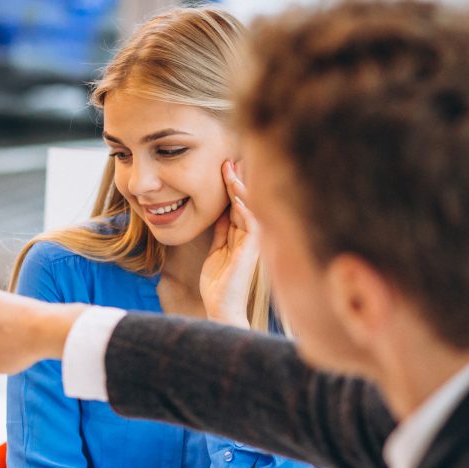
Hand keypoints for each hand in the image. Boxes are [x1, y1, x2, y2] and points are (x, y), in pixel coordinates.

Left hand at [200, 160, 261, 326]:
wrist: (221, 308)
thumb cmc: (219, 284)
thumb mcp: (216, 251)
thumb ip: (220, 233)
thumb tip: (219, 212)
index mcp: (242, 236)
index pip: (239, 204)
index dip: (232, 186)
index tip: (225, 166)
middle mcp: (250, 237)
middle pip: (246, 202)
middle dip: (238, 180)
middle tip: (229, 159)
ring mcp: (252, 244)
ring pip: (250, 209)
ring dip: (240, 189)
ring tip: (231, 170)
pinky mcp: (250, 252)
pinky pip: (250, 226)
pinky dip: (244, 210)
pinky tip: (237, 196)